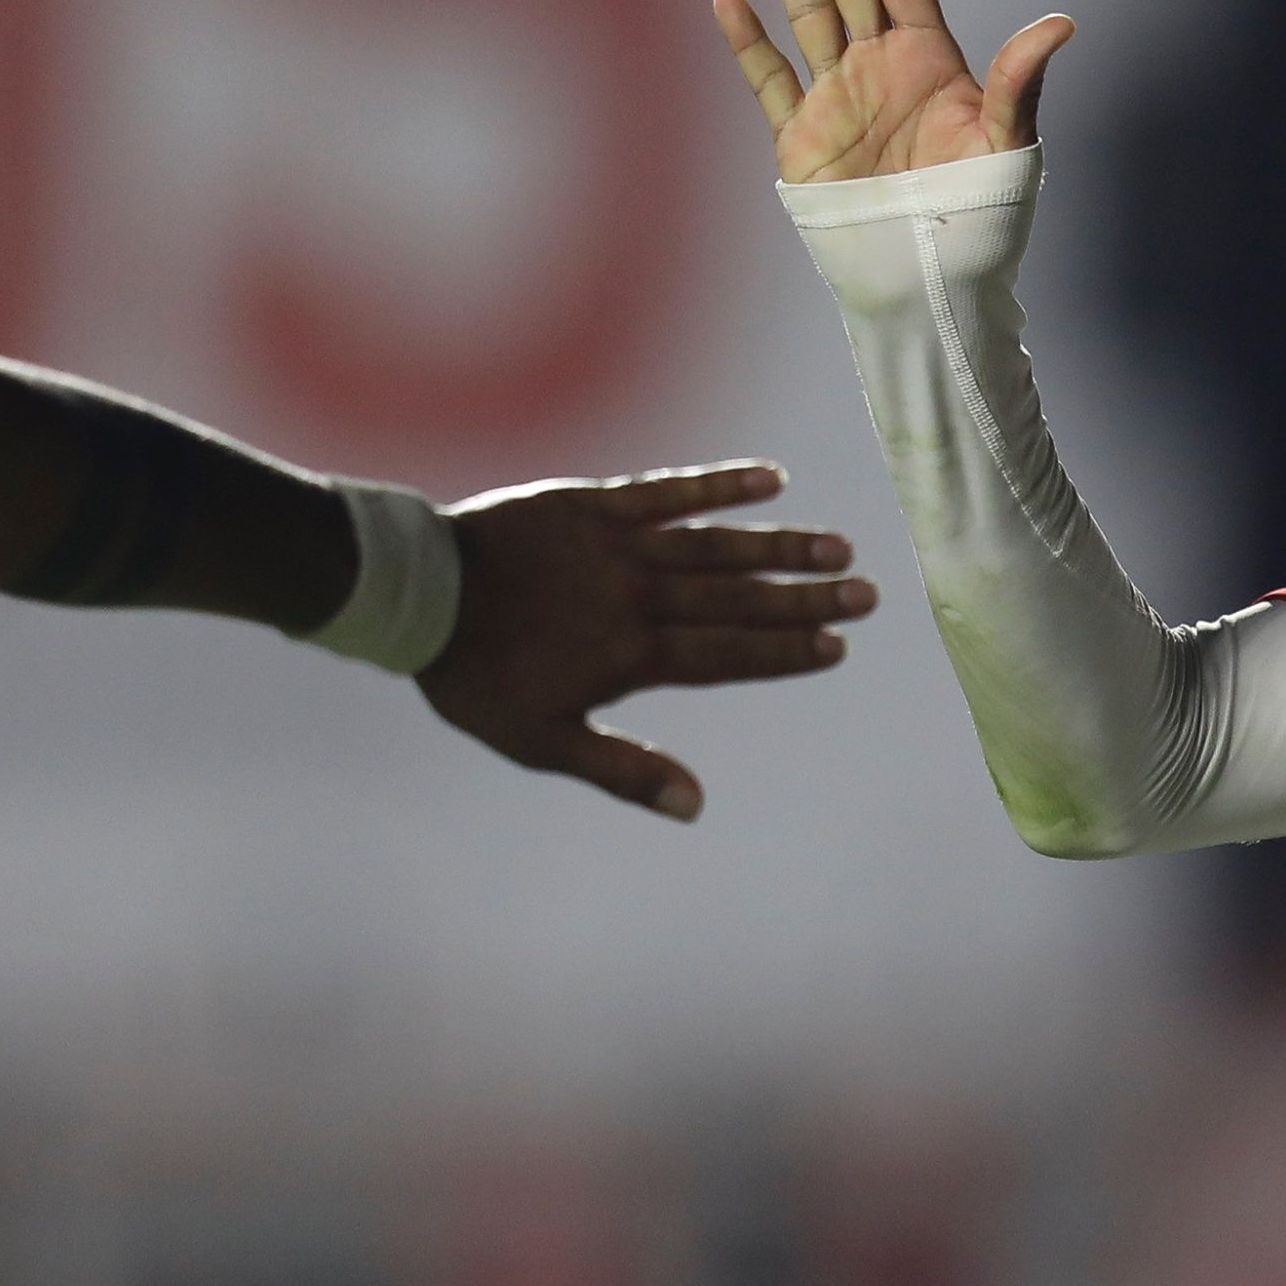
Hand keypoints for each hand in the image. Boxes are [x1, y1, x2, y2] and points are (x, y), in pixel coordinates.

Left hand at [420, 460, 874, 818]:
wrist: (418, 594)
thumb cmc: (477, 679)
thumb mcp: (542, 742)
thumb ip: (622, 771)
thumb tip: (695, 806)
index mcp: (631, 655)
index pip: (727, 655)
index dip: (784, 651)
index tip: (837, 647)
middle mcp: (638, 596)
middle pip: (737, 599)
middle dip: (806, 599)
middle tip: (867, 594)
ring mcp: (620, 545)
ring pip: (715, 545)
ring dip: (779, 545)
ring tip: (836, 544)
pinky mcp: (595, 504)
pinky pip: (668, 491)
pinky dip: (719, 485)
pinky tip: (770, 479)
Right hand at [715, 0, 1073, 182]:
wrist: (931, 282)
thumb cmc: (981, 217)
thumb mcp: (1007, 144)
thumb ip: (1019, 79)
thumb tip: (1062, 22)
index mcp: (930, 61)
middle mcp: (881, 69)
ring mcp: (839, 99)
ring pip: (808, 15)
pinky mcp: (803, 139)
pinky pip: (769, 79)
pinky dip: (748, 41)